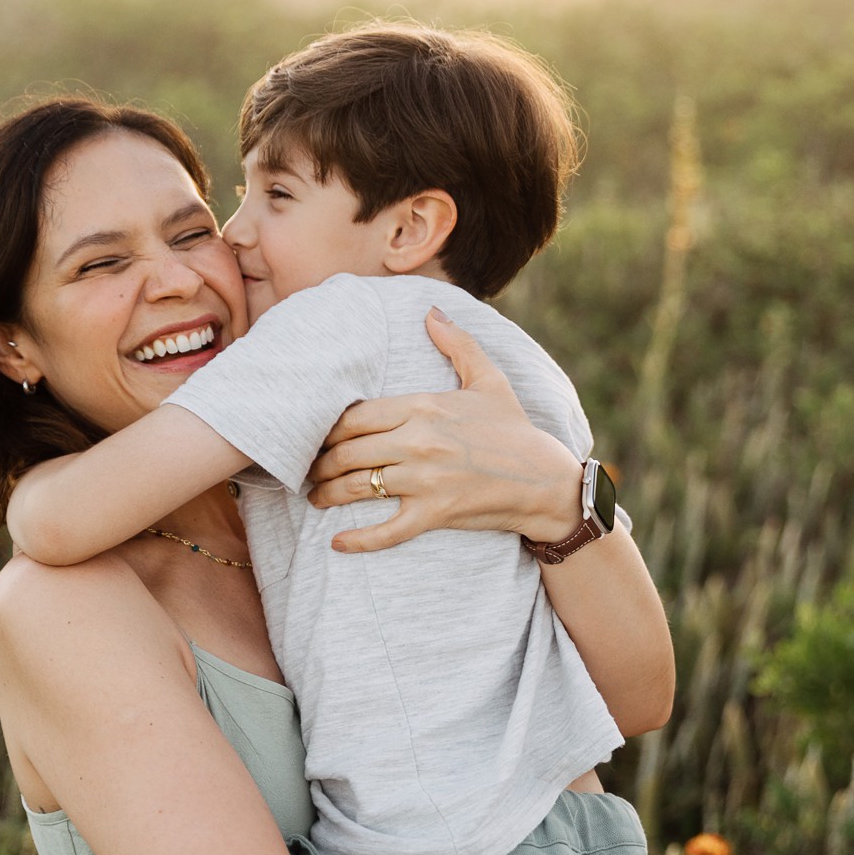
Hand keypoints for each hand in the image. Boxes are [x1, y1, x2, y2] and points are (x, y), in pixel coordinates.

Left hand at [307, 308, 582, 551]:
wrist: (546, 481)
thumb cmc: (515, 431)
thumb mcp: (490, 380)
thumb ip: (458, 344)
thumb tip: (431, 311)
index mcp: (424, 406)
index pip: (356, 415)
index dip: (327, 427)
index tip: (317, 435)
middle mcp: (418, 441)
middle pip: (348, 450)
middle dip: (320, 461)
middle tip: (307, 468)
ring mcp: (425, 480)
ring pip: (358, 486)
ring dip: (328, 494)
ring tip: (315, 497)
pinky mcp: (434, 514)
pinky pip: (386, 530)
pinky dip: (359, 540)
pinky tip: (338, 543)